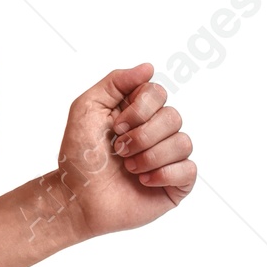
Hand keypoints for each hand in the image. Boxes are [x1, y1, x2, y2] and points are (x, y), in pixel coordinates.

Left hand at [58, 63, 196, 239]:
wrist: (77, 199)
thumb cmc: (79, 158)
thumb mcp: (86, 108)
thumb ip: (115, 82)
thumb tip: (149, 68)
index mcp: (139, 112)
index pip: (158, 93)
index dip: (139, 110)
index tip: (116, 127)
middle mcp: (158, 132)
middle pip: (173, 117)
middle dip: (142, 136)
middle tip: (119, 151)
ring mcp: (169, 158)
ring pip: (183, 142)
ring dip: (150, 156)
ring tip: (129, 169)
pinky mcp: (175, 184)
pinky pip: (189, 169)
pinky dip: (164, 175)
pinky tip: (143, 182)